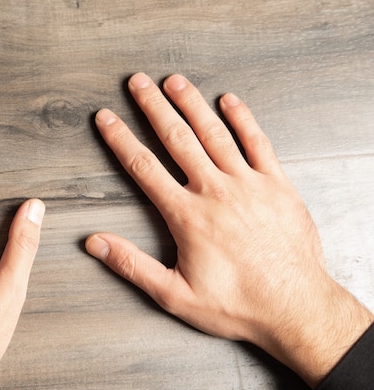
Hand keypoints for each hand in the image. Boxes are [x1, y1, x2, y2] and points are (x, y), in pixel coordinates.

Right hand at [86, 73, 372, 387]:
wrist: (295, 308)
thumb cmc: (236, 304)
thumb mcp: (174, 294)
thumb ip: (132, 265)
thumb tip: (94, 242)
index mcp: (187, 215)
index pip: (144, 167)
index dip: (120, 139)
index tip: (106, 118)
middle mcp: (215, 192)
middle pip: (177, 139)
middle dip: (153, 108)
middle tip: (138, 83)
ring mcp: (248, 184)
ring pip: (214, 134)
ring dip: (192, 104)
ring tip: (174, 81)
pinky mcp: (276, 185)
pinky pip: (257, 143)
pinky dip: (243, 119)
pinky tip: (229, 100)